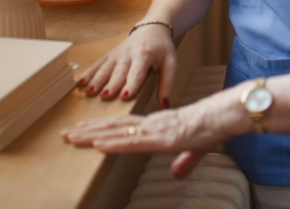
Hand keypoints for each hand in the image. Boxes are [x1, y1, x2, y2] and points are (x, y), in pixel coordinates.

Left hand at [62, 85, 250, 177]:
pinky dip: (113, 143)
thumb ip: (185, 160)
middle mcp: (152, 124)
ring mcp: (155, 130)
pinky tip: (97, 144)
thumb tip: (177, 173)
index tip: (83, 129)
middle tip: (65, 133)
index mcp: (159, 125)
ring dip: (93, 135)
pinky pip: (133, 142)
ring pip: (118, 132)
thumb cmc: (213, 127)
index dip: (103, 128)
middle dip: (89, 130)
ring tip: (72, 137)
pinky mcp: (161, 137)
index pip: (125, 127)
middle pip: (115, 127)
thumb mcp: (196, 149)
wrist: (225, 116)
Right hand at [77, 23, 176, 106]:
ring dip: (97, 79)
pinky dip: (89, 72)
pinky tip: (80, 82)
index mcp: (145, 56)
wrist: (152, 28)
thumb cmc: (162, 49)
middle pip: (119, 71)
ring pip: (106, 68)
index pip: (138, 72)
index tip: (124, 95)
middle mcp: (129, 54)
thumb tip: (165, 105)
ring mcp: (117, 54)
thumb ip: (168, 83)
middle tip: (104, 96)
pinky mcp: (110, 54)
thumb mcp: (171, 63)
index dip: (131, 83)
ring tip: (90, 91)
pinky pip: (98, 63)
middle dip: (111, 84)